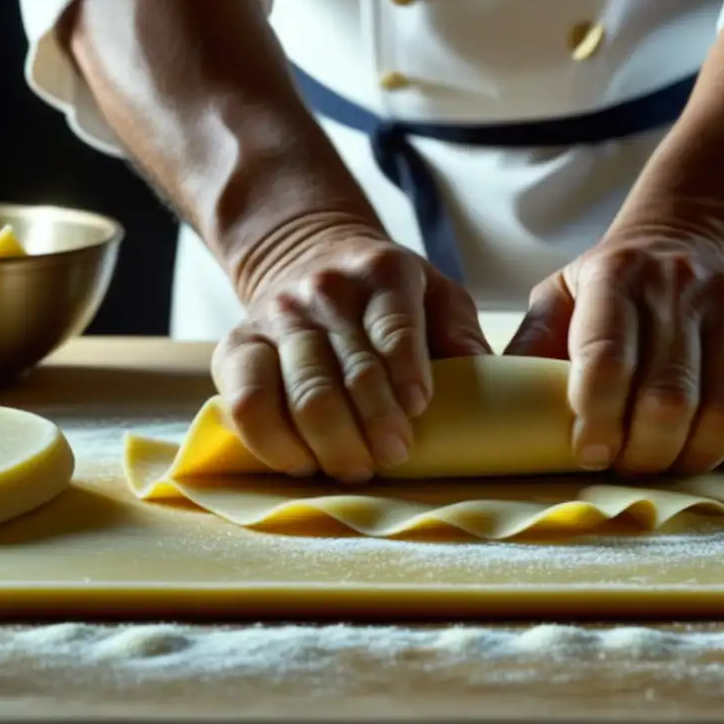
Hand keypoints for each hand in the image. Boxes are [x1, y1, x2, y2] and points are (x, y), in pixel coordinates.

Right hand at [212, 220, 490, 481]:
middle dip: (374, 425)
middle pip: (348, 372)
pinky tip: (303, 462)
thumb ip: (462, 333)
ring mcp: (276, 317)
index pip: (393, 327)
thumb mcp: (437, 294)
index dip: (406, 373)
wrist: (308, 256)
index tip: (419, 410)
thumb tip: (488, 379)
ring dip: (333, 444)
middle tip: (394, 457)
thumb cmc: (389, 294)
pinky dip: (275, 444)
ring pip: (300, 394)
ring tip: (357, 467)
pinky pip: (246, 404)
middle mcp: (324, 290)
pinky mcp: (236, 347)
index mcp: (382, 273)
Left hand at [505, 223, 723, 474]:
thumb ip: (529, 348)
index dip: (596, 419)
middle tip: (626, 467)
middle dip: (642, 454)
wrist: (694, 234)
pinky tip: (715, 440)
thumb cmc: (615, 284)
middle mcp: (681, 284)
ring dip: (692, 456)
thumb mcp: (560, 297)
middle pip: (668, 398)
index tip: (587, 454)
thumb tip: (494, 412)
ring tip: (666, 462)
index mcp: (615, 275)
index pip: (607, 359)